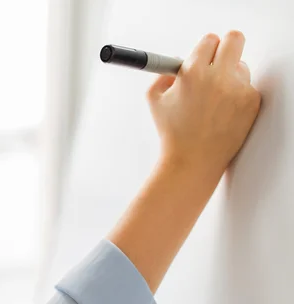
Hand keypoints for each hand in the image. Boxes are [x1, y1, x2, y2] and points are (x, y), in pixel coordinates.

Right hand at [147, 31, 261, 174]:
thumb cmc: (173, 133)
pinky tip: (223, 113)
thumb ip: (163, 76)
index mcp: (193, 72)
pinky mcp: (251, 102)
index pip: (210, 40)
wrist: (193, 160)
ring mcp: (238, 89)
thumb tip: (176, 67)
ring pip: (242, 67)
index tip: (206, 55)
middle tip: (222, 58)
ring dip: (231, 76)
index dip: (207, 48)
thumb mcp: (155, 100)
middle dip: (228, 46)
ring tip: (215, 100)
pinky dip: (237, 96)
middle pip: (235, 40)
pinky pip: (248, 88)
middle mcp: (218, 77)